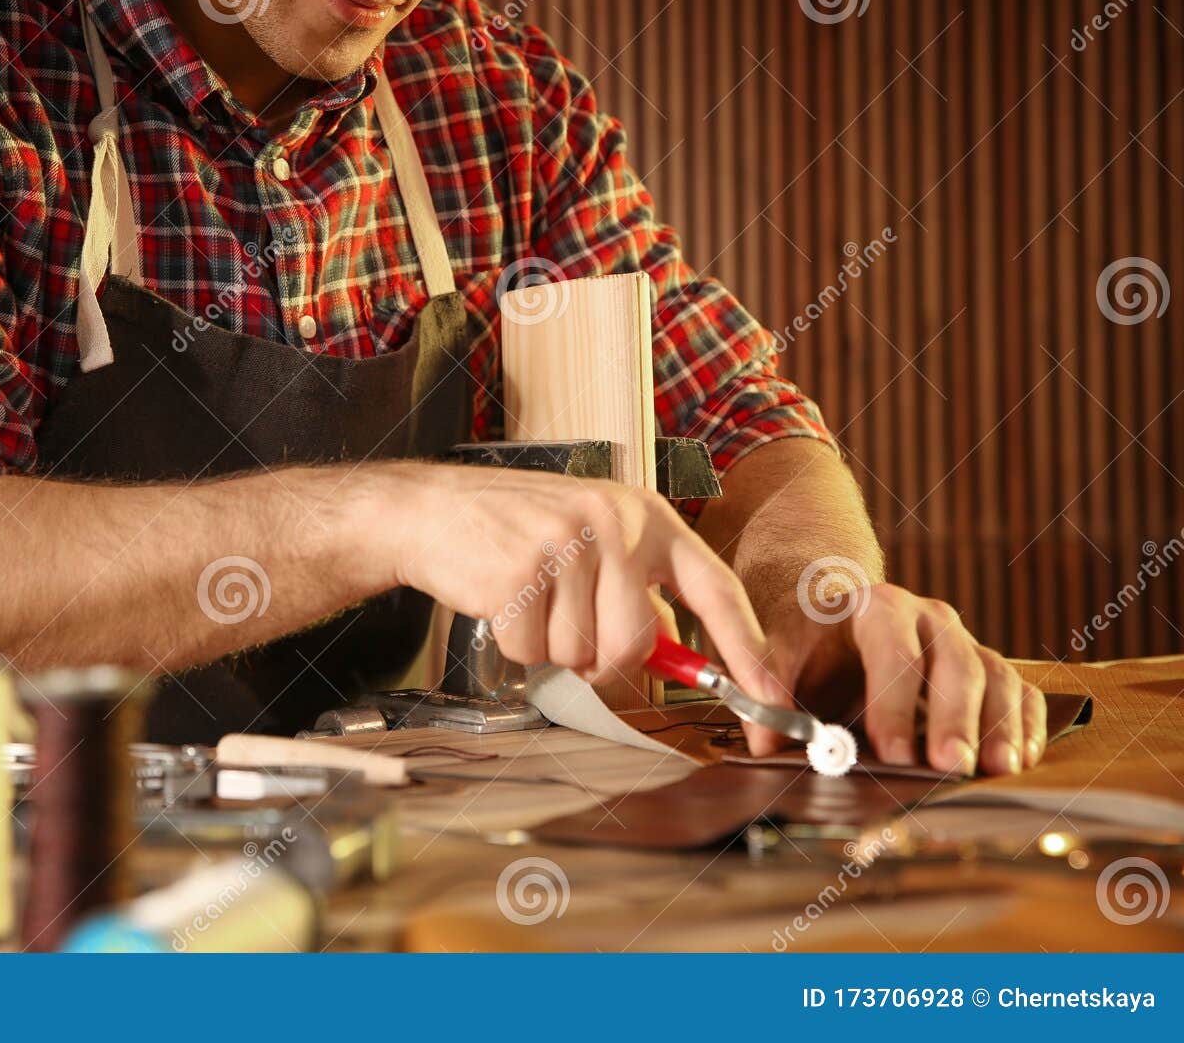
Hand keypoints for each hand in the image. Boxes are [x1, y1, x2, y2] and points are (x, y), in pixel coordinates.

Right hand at [377, 461, 773, 691]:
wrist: (434, 509)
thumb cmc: (518, 531)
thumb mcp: (594, 539)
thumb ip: (641, 589)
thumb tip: (680, 657)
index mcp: (646, 516)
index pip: (717, 590)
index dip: (748, 652)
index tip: (775, 700)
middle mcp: (613, 523)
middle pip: (637, 644)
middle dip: (599, 657)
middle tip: (567, 625)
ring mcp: (566, 544)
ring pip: (583, 655)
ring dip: (551, 647)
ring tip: (529, 599)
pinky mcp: (521, 571)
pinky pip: (534, 653)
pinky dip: (514, 645)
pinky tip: (501, 600)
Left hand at [732, 580, 1046, 775]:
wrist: (831, 619)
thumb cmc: (804, 644)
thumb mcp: (776, 658)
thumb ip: (767, 697)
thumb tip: (766, 743)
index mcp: (875, 606)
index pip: (892, 651)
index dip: (895, 704)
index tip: (894, 754)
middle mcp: (929, 618)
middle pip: (955, 663)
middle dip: (954, 719)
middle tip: (950, 768)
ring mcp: (964, 643)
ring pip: (997, 677)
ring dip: (999, 726)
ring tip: (995, 772)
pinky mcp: (988, 672)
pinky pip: (1021, 693)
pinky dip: (1025, 726)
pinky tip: (1018, 763)